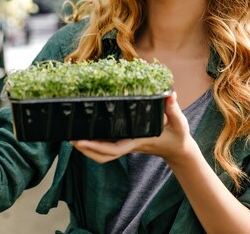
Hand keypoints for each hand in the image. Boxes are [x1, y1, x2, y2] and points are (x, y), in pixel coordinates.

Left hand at [71, 92, 197, 164]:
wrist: (178, 149)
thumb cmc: (178, 135)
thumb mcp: (179, 122)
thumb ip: (173, 108)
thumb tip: (170, 94)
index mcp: (137, 141)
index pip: (113, 148)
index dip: (95, 147)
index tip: (80, 141)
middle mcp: (129, 144)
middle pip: (103, 155)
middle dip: (86, 150)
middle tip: (70, 138)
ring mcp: (126, 144)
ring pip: (103, 154)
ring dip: (87, 149)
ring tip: (72, 136)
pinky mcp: (126, 141)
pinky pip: (107, 147)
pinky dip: (94, 144)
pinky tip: (86, 132)